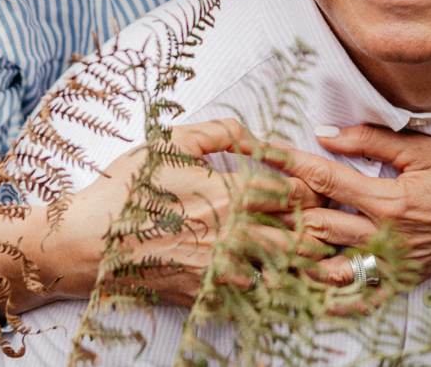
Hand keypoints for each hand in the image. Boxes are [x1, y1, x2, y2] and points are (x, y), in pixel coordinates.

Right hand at [0, 119, 330, 315]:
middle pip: (300, 236)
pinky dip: (278, 294)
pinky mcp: (207, 295)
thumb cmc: (125, 189)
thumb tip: (256, 134)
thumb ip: (221, 132)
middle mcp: (233, 234)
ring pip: (284, 272)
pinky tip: (293, 292)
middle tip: (346, 230)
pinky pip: (255, 298)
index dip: (316, 191)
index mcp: (229, 193)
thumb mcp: (171, 143)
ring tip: (340, 268)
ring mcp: (221, 269)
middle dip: (326, 232)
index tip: (325, 190)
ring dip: (313, 268)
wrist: (84, 244)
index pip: (295, 193)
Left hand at [264, 127, 430, 285]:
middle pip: (316, 227)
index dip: (288, 163)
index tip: (259, 152)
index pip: (324, 178)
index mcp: (389, 200)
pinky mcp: (404, 281)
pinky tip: (306, 291)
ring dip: (296, 254)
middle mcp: (386, 237)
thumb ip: (371, 140)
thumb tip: (326, 133)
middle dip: (281, 212)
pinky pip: (361, 298)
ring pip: (329, 267)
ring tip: (267, 240)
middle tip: (251, 199)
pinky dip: (331, 298)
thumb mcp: (421, 148)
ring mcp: (394, 264)